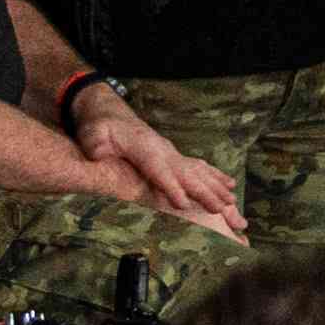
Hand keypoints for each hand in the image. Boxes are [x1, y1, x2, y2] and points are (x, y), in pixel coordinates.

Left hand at [80, 100, 245, 233]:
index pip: (159, 169)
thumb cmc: (100, 128)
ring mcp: (172, 153)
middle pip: (186, 173)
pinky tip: (231, 185)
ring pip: (198, 171)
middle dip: (205, 191)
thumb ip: (95, 144)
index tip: (184, 204)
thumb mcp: (92, 133)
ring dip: (216, 187)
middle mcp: (164, 150)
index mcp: (144, 147)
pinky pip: (199, 167)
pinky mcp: (175, 157)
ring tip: (232, 203)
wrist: (110, 115)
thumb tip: (97, 153)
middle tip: (222, 209)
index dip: (171, 187)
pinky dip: (216, 176)